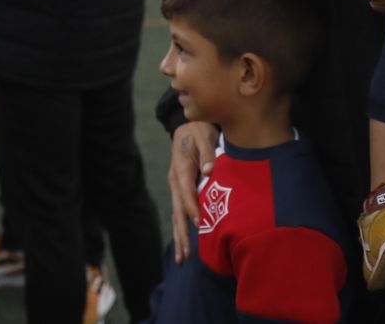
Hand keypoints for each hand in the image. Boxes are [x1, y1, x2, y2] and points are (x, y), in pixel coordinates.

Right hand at [167, 121, 217, 262]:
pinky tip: (184, 243)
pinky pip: (179, 211)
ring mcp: (175, 186)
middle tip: (186, 255)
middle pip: (177, 210)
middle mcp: (175, 180)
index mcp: (181, 168)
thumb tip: (209, 171)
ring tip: (181, 258)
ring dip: (179, 237)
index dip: (192, 208)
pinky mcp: (180, 189)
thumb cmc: (199, 130)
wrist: (187, 125)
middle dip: (182, 233)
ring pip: (176, 215)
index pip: (186, 192)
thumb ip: (208, 153)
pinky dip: (180, 228)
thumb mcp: (205, 135)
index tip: (199, 224)